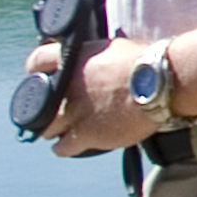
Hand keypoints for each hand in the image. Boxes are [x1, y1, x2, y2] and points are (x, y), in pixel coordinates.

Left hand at [24, 34, 155, 156]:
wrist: (160, 83)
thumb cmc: (146, 62)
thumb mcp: (116, 48)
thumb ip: (99, 56)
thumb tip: (103, 59)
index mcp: (73, 58)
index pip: (38, 60)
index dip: (35, 68)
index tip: (39, 75)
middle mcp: (67, 85)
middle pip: (39, 101)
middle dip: (44, 107)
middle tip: (51, 110)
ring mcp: (74, 111)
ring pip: (47, 127)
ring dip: (51, 129)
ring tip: (56, 132)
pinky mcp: (86, 133)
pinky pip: (63, 146)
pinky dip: (62, 148)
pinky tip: (64, 147)